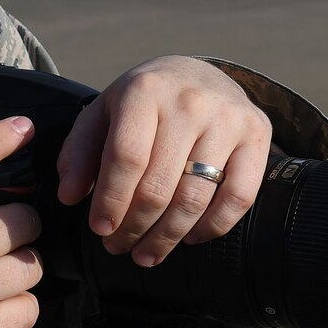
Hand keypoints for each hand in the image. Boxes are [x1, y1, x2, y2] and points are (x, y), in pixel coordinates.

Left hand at [55, 56, 271, 267]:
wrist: (199, 74)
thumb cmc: (145, 102)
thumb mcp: (103, 112)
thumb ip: (80, 151)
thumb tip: (69, 196)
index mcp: (145, 90)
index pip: (126, 158)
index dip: (111, 201)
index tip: (100, 229)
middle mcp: (190, 101)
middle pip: (159, 185)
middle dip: (134, 227)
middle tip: (119, 248)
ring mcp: (228, 118)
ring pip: (196, 197)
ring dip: (168, 236)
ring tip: (148, 254)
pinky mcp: (257, 134)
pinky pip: (239, 196)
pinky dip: (214, 226)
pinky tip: (191, 237)